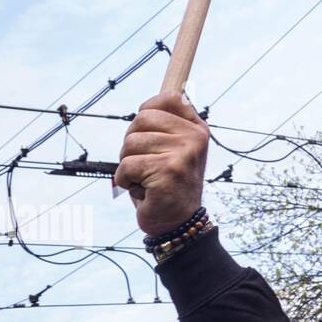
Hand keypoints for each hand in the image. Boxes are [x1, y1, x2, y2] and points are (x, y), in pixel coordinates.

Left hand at [114, 92, 209, 235]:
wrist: (177, 223)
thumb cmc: (166, 185)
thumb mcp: (172, 151)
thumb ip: (164, 129)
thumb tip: (147, 107)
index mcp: (197, 129)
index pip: (170, 98)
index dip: (149, 108)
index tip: (145, 130)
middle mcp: (194, 137)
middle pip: (141, 119)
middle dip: (131, 143)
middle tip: (143, 163)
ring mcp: (183, 152)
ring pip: (130, 143)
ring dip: (127, 165)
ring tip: (144, 178)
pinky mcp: (168, 169)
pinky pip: (126, 165)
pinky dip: (125, 180)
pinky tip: (142, 189)